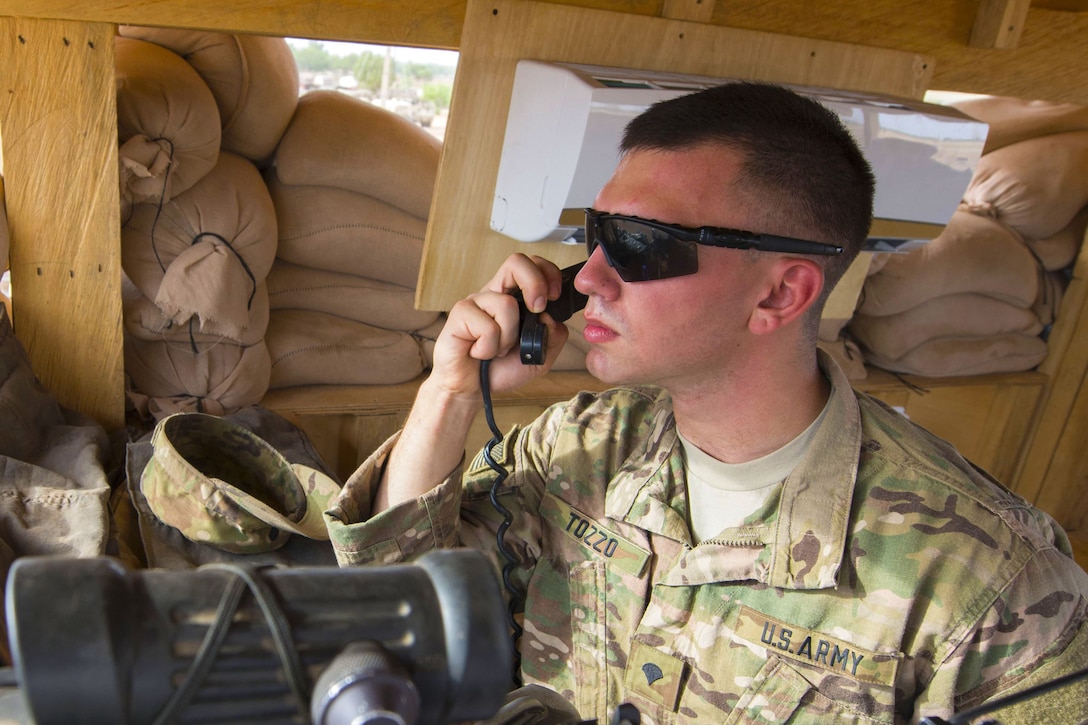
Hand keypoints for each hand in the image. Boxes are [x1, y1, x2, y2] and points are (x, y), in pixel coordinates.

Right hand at [427, 253, 570, 400]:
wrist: (472, 389)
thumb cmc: (500, 369)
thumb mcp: (540, 356)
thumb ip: (553, 336)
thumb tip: (549, 317)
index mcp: (515, 298)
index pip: (533, 266)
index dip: (549, 273)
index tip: (554, 297)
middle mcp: (495, 294)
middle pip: (516, 262)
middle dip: (535, 283)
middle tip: (537, 309)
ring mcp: (476, 302)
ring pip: (506, 304)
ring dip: (508, 337)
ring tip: (498, 350)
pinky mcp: (460, 314)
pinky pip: (487, 326)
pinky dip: (489, 347)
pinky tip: (479, 353)